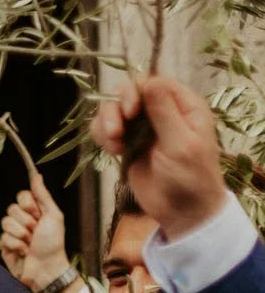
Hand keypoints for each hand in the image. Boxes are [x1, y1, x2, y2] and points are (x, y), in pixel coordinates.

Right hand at [0, 177, 70, 292]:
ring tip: (30, 244)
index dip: (28, 204)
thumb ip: (43, 195)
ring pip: (6, 223)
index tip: (38, 214)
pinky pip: (3, 238)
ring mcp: (12, 233)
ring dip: (21, 235)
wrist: (46, 268)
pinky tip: (24, 252)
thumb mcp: (53, 215)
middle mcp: (22, 220)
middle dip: (26, 222)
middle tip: (36, 232)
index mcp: (35, 211)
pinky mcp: (4, 246)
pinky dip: (16, 245)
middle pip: (12, 208)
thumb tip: (37, 175)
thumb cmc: (53, 243)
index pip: (22, 195)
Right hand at [90, 73, 226, 237]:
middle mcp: (162, 112)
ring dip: (106, 123)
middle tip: (116, 132)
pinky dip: (102, 136)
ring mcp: (143, 128)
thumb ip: (164, 112)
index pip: (154, 83)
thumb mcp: (181, 144)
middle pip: (129, 92)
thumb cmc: (190, 178)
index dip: (136, 91)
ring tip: (113, 145)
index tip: (130, 112)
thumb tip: (149, 81)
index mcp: (184, 106)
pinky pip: (106, 130)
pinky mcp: (128, 144)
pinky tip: (112, 151)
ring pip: (114, 110)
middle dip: (116, 109)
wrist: (182, 211)